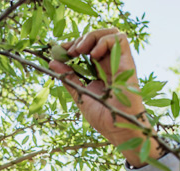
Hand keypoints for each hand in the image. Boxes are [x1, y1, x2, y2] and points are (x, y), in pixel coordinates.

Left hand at [49, 28, 162, 166]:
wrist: (119, 129)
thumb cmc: (103, 117)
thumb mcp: (79, 93)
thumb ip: (68, 77)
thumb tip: (52, 62)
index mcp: (99, 71)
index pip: (88, 47)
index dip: (74, 45)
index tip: (60, 51)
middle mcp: (110, 64)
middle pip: (98, 37)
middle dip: (81, 39)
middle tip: (69, 52)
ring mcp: (119, 63)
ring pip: (110, 33)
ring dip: (92, 36)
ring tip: (79, 51)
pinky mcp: (127, 63)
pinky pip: (120, 39)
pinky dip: (104, 41)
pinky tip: (93, 55)